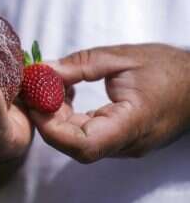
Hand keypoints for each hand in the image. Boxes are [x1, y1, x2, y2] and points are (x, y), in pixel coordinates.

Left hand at [30, 44, 189, 162]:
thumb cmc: (167, 68)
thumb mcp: (121, 57)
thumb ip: (80, 65)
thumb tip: (43, 70)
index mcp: (132, 124)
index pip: (83, 145)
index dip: (52, 128)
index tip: (34, 102)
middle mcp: (126, 143)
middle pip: (74, 144)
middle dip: (48, 118)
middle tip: (35, 90)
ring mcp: (123, 144)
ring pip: (78, 141)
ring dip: (57, 117)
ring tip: (50, 88)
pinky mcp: (120, 138)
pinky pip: (87, 134)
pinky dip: (70, 117)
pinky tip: (66, 95)